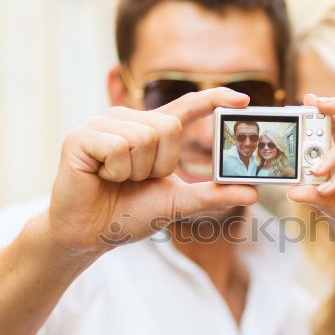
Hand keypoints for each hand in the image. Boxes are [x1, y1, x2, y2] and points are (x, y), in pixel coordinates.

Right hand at [47, 88, 257, 256]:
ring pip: (144, 137)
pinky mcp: (81, 135)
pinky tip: (100, 176)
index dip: (214, 99)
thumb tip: (253, 193)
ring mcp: (102, 124)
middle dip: (159, 164)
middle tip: (136, 180)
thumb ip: (212, 196)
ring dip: (136, 171)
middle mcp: (127, 120)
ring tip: (116, 179)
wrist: (88, 235)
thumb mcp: (177, 204)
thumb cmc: (128, 215)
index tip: (243, 100)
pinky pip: (118, 146)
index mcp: (151, 130)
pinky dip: (115, 171)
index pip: (187, 108)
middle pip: (168, 127)